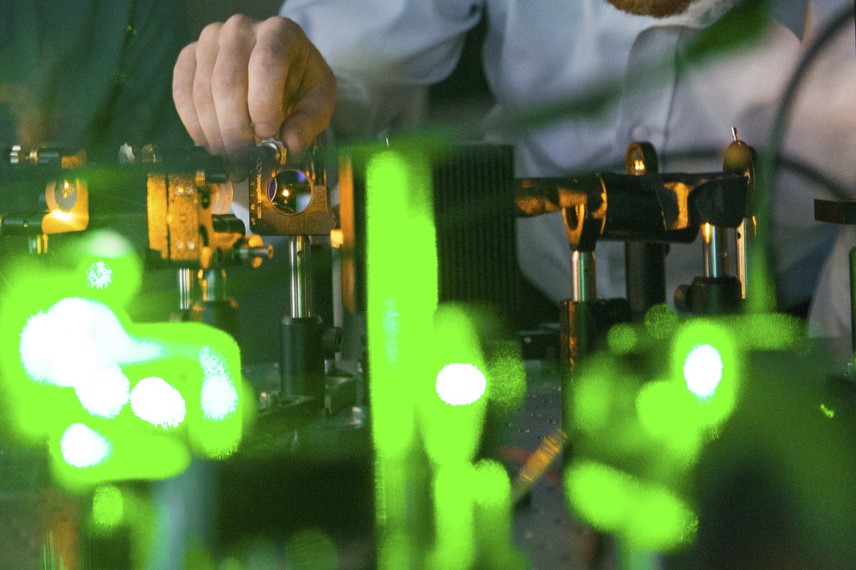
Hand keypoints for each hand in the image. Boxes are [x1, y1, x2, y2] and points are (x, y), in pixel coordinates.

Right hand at [173, 15, 335, 158]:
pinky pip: (183, 95)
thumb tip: (289, 147)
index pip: (265, 64)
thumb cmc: (301, 85)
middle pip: (227, 83)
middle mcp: (240, 29)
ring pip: (203, 93)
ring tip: (232, 158)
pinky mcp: (189, 56)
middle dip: (235, 131)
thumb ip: (308, 124)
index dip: (264, 106)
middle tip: (245, 161)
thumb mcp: (318, 103)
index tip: (269, 136)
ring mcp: (210, 40)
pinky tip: (213, 144)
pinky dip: (196, 126)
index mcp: (280, 33)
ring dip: (216, 134)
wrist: (280, 70)